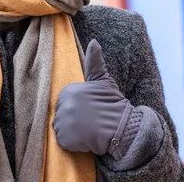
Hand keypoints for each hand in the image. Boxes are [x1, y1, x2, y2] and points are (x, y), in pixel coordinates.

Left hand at [53, 39, 130, 154]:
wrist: (121, 128)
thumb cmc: (113, 103)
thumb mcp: (103, 80)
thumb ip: (94, 61)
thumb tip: (94, 41)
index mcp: (69, 90)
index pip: (66, 99)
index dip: (78, 106)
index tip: (90, 109)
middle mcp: (62, 104)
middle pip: (62, 113)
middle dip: (74, 118)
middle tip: (89, 120)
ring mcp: (63, 122)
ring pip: (62, 127)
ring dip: (72, 130)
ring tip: (88, 129)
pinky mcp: (64, 138)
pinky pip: (64, 141)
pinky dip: (73, 142)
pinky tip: (85, 138)